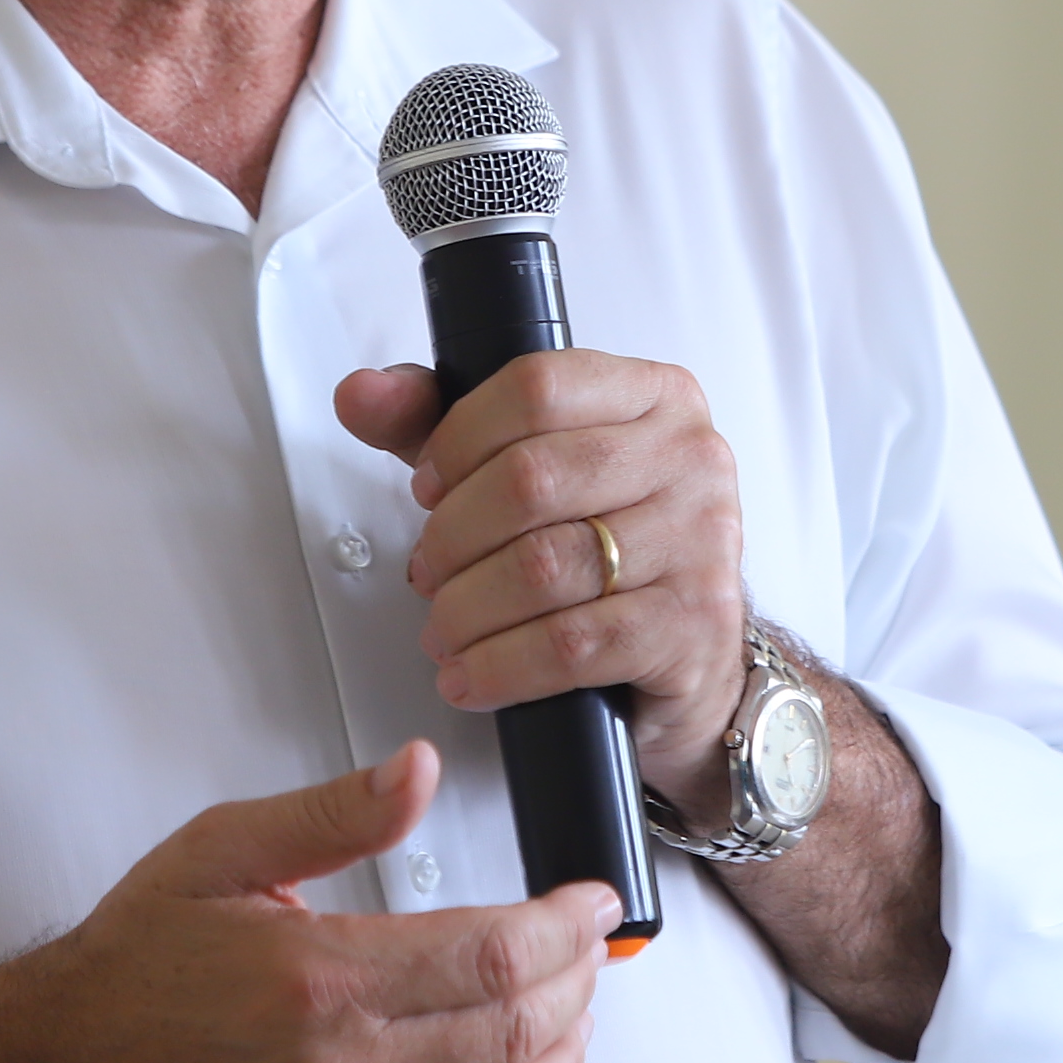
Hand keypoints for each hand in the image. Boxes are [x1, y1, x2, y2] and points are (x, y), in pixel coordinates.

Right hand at [0, 740, 616, 1062]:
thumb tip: (419, 772)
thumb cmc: (136, 963)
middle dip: (578, 986)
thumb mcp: (223, 851)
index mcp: (318, 976)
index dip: (565, 927)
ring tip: (574, 1015)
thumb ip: (333, 812)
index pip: (494, 955)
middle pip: (514, 1034)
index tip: (589, 903)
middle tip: (590, 950)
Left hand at [334, 353, 750, 817]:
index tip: (429, 485)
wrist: (690, 654)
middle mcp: (690, 459)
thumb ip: (439, 422)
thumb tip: (361, 394)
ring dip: (467, 608)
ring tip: (443, 628)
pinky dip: (501, 665)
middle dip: (454, 535)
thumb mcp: (526, 466)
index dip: (459, 440)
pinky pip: (571, 644)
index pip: (537, 388)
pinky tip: (472, 674)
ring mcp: (700, 543)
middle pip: (531, 478)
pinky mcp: (691, 628)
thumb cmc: (610, 546)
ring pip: (545, 566)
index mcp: (654, 396)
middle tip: (429, 570)